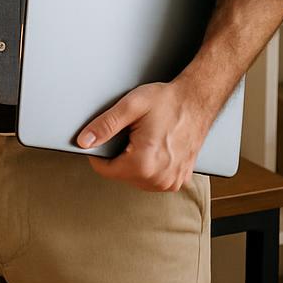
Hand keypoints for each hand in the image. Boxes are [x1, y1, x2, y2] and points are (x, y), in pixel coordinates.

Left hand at [75, 81, 211, 191]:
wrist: (197, 101)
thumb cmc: (169, 102)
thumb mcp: (131, 106)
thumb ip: (104, 125)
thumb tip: (85, 141)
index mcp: (144, 163)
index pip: (105, 170)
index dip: (99, 154)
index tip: (106, 139)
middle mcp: (159, 178)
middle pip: (121, 175)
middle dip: (120, 156)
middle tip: (133, 134)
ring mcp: (171, 181)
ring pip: (136, 179)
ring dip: (135, 163)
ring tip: (146, 139)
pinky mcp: (179, 179)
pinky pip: (153, 179)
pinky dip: (150, 166)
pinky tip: (157, 148)